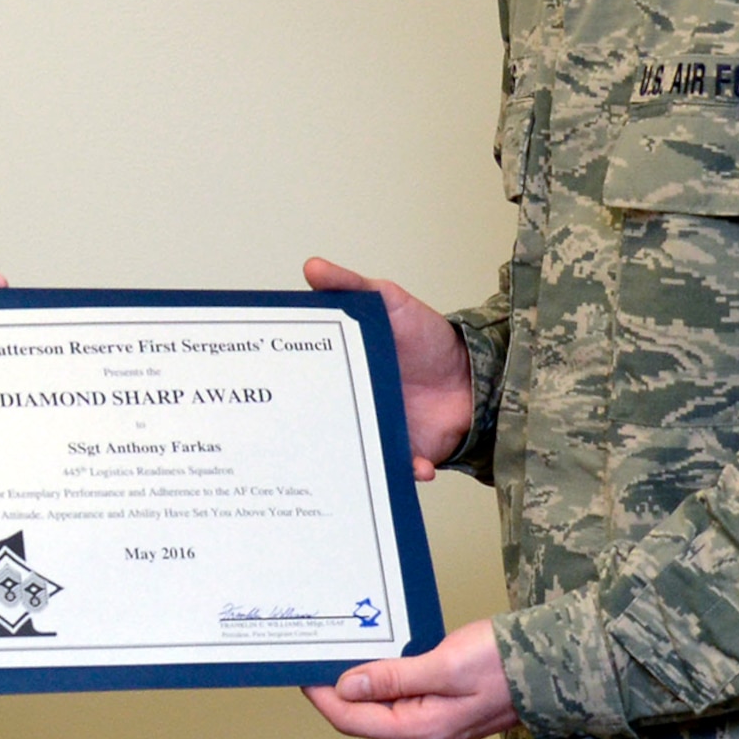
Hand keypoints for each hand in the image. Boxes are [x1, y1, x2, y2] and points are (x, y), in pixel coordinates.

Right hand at [303, 257, 471, 478]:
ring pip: (355, 453)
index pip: (305, 380)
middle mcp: (355, 406)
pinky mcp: (406, 451)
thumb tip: (313, 267)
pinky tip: (416, 466)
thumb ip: (352, 286)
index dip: (284, 386)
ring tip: (354, 463)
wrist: (475, 374)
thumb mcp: (389, 300)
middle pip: (321, 424)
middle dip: (306, 437)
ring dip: (354, 463)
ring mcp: (379, 431)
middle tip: (293, 441)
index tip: (263, 391)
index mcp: (344, 371)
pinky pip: (400, 468)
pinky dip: (408, 471)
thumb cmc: (428, 338)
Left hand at [303, 618, 516, 738]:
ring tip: (338, 652)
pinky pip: (401, 698)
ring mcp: (436, 723)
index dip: (322, 696)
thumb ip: (393, 678)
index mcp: (422, 729)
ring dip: (359, 682)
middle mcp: (425, 734)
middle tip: (315, 655)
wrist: (554, 665)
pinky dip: (382, 679)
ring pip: (381, 707)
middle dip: (335, 689)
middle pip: (364, 716)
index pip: (353, 719)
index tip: (303, 670)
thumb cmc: (504, 663)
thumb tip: (347, 687)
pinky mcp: (444, 708)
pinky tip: (375, 657)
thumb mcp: (444, 665)